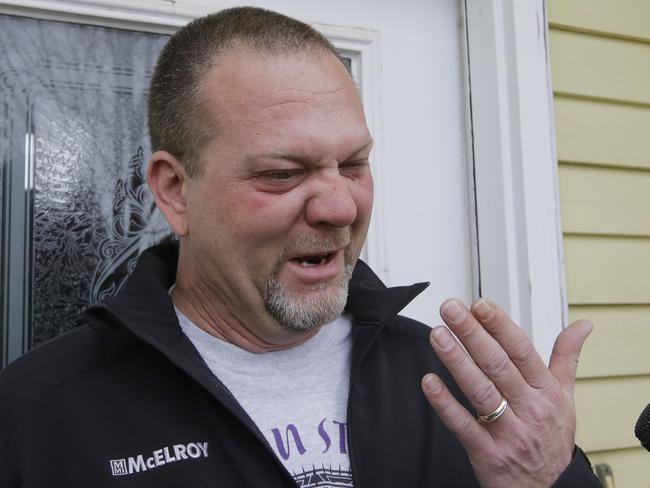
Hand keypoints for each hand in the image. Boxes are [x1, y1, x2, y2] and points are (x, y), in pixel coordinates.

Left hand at [421, 298, 592, 487]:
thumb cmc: (551, 438)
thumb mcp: (565, 398)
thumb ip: (566, 358)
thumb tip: (582, 325)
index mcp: (545, 392)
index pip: (522, 351)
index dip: (500, 326)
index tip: (479, 304)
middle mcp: (529, 409)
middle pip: (497, 365)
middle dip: (472, 334)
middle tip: (450, 309)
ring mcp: (508, 432)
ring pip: (481, 391)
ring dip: (457, 361)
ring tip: (438, 335)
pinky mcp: (487, 453)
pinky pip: (464, 426)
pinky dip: (445, 404)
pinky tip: (429, 382)